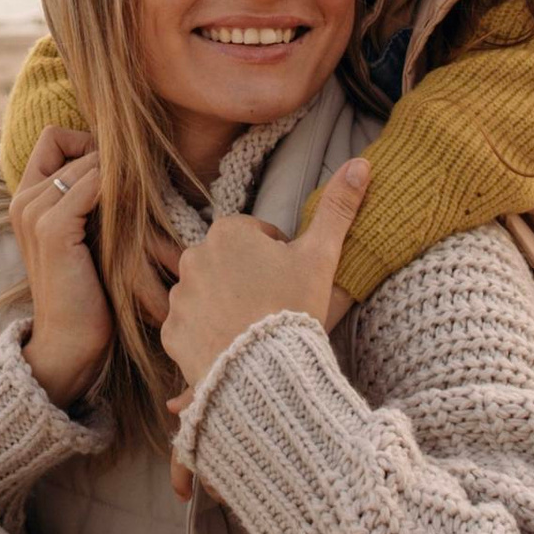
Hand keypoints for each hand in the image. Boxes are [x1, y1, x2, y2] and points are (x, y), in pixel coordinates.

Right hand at [10, 122, 112, 407]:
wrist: (70, 342)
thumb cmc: (87, 290)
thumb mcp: (86, 234)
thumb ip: (90, 197)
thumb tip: (125, 161)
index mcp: (26, 198)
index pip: (54, 136)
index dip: (88, 145)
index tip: (113, 178)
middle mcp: (23, 199)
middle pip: (74, 144)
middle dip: (110, 163)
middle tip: (135, 197)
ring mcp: (34, 213)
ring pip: (88, 162)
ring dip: (118, 180)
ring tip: (134, 214)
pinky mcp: (52, 230)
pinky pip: (93, 183)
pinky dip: (117, 192)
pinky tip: (129, 222)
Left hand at [161, 157, 373, 417]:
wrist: (266, 371)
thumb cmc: (294, 307)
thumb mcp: (322, 255)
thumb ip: (338, 207)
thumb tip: (362, 162)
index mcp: (228, 231)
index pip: (257, 237)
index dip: (281, 259)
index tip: (292, 283)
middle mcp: (194, 257)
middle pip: (230, 264)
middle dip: (249, 280)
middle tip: (276, 307)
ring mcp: (178, 296)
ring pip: (208, 294)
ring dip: (226, 306)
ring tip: (255, 330)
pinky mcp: (171, 332)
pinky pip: (190, 328)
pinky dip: (208, 336)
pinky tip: (233, 348)